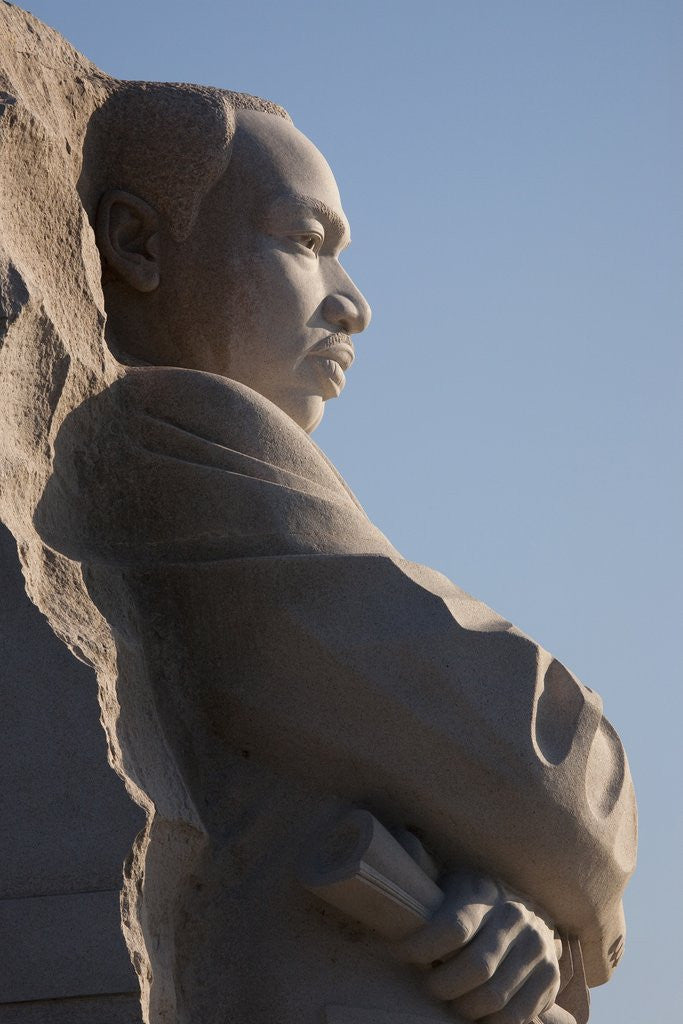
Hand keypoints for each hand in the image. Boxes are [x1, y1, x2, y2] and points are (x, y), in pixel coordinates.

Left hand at [392, 870, 561, 1022]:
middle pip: (475, 968)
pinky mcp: (551, 976)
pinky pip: (517, 1015)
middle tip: (430, 983)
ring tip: (451, 997)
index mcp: (483, 891)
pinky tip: (477, 1011)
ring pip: (494, 996)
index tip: (402, 953)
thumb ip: (423, 866)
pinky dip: (491, 1022)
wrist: (524, 908)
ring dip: (464, 1006)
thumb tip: (401, 836)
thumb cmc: (469, 900)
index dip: (422, 948)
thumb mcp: (447, 879)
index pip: (453, 927)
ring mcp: (537, 946)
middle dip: (443, 985)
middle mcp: (514, 916)